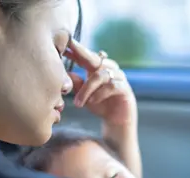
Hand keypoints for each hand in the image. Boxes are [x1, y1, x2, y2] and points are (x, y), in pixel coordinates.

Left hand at [65, 40, 141, 177]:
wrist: (115, 121)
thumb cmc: (99, 105)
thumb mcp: (84, 96)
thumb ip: (77, 85)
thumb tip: (67, 73)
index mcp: (98, 70)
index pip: (86, 57)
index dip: (75, 51)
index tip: (64, 45)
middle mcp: (109, 70)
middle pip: (95, 58)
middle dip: (82, 53)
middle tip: (70, 49)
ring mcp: (118, 78)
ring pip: (101, 75)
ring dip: (87, 89)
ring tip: (78, 103)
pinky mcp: (125, 89)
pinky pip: (112, 86)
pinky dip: (100, 94)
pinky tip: (92, 102)